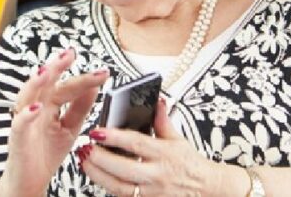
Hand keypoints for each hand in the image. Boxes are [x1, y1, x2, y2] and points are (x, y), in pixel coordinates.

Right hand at [0, 49, 108, 196]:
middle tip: (70, 54)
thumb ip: (80, 107)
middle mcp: (36, 108)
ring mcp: (25, 122)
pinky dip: (25, 116)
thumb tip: (94, 86)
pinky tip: (36, 109)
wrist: (30, 182)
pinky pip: (18, 125)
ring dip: (37, 83)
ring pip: (27, 97)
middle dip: (56, 67)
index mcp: (50, 105)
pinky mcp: (17, 139)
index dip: (84, 79)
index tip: (104, 72)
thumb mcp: (70, 128)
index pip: (67, 87)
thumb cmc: (46, 153)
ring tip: (49, 71)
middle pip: (45, 83)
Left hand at [80, 99, 240, 196]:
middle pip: (123, 168)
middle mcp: (157, 174)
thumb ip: (163, 121)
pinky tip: (97, 177)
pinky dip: (108, 187)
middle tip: (85, 148)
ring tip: (85, 163)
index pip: (136, 143)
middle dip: (100, 159)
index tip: (97, 131)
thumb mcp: (178, 139)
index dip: (114, 137)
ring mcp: (151, 191)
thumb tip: (157, 101)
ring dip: (98, 175)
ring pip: (119, 187)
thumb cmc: (190, 164)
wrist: (205, 188)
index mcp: (164, 154)